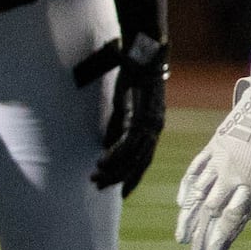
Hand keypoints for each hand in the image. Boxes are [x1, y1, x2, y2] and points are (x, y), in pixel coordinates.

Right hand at [78, 34, 168, 192]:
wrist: (143, 56)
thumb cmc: (134, 78)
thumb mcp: (124, 107)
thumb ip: (117, 128)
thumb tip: (106, 147)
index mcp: (153, 127)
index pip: (144, 160)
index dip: (133, 177)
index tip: (120, 193)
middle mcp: (155, 129)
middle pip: (138, 163)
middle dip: (119, 179)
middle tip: (99, 189)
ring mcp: (150, 124)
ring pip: (132, 157)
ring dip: (113, 170)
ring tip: (95, 179)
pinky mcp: (141, 117)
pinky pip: (126, 143)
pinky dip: (113, 155)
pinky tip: (100, 163)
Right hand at [173, 48, 250, 249]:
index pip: (231, 220)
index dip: (218, 242)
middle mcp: (232, 169)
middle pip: (211, 212)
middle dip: (202, 238)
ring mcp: (221, 154)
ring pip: (198, 193)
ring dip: (188, 217)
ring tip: (181, 238)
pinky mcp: (217, 141)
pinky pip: (196, 169)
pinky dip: (186, 188)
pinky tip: (181, 203)